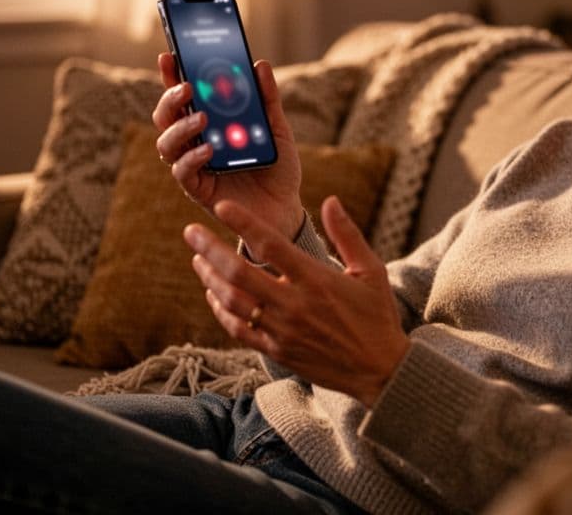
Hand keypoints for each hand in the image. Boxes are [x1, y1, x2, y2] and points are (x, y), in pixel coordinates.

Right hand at [153, 52, 303, 238]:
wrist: (286, 208)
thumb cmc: (277, 167)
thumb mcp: (277, 128)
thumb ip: (267, 99)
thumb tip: (259, 64)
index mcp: (208, 124)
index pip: (182, 96)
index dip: (171, 76)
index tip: (168, 54)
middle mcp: (194, 143)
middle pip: (166, 117)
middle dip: (170, 99)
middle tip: (186, 88)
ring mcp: (193, 166)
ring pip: (166, 143)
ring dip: (180, 127)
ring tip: (201, 117)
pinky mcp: (198, 189)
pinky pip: (183, 173)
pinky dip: (192, 158)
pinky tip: (208, 150)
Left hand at [186, 196, 410, 407]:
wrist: (381, 371)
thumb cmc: (377, 316)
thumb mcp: (371, 271)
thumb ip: (347, 234)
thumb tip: (330, 200)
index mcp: (317, 280)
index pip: (271, 244)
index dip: (243, 223)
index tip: (221, 208)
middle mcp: (295, 305)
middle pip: (239, 273)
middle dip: (210, 249)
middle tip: (190, 231)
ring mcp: (282, 331)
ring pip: (232, 302)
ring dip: (210, 278)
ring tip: (197, 259)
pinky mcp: (277, 352)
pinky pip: (239, 330)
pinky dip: (220, 311)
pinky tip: (213, 294)